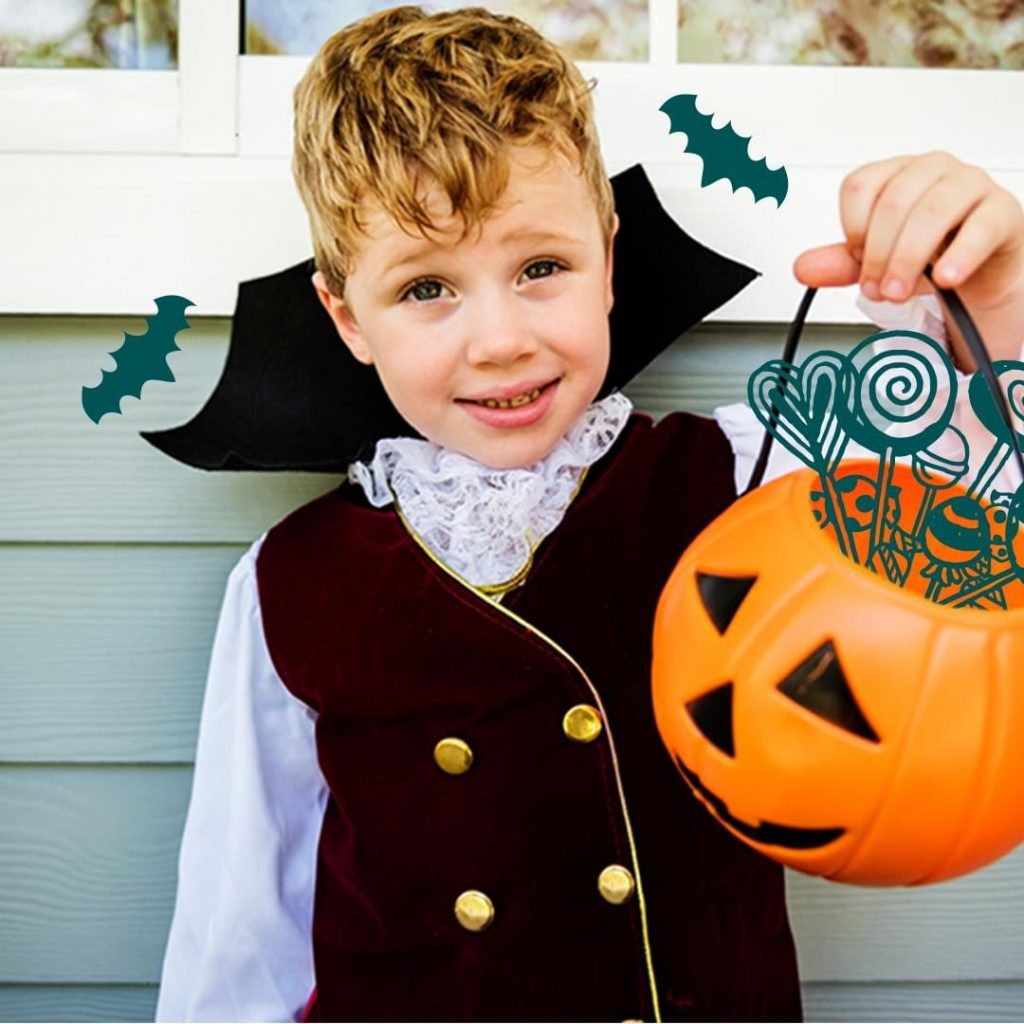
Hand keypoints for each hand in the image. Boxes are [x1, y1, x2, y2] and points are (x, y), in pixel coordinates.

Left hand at [794, 150, 1023, 314]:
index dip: (852, 229)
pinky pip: (980, 227)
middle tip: (876, 288)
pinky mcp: (1001, 211)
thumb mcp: (880, 258)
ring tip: (900, 290)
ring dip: (908, 260)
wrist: (979, 269)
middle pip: (892, 203)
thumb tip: (803, 268)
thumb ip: (842, 262)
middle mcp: (932, 171)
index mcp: (897, 174)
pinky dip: (959, 256)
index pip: (860, 186)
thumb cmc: (930, 253)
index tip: (857, 258)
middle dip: (877, 255)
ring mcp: (969, 186)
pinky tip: (945, 278)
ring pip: (931, 212)